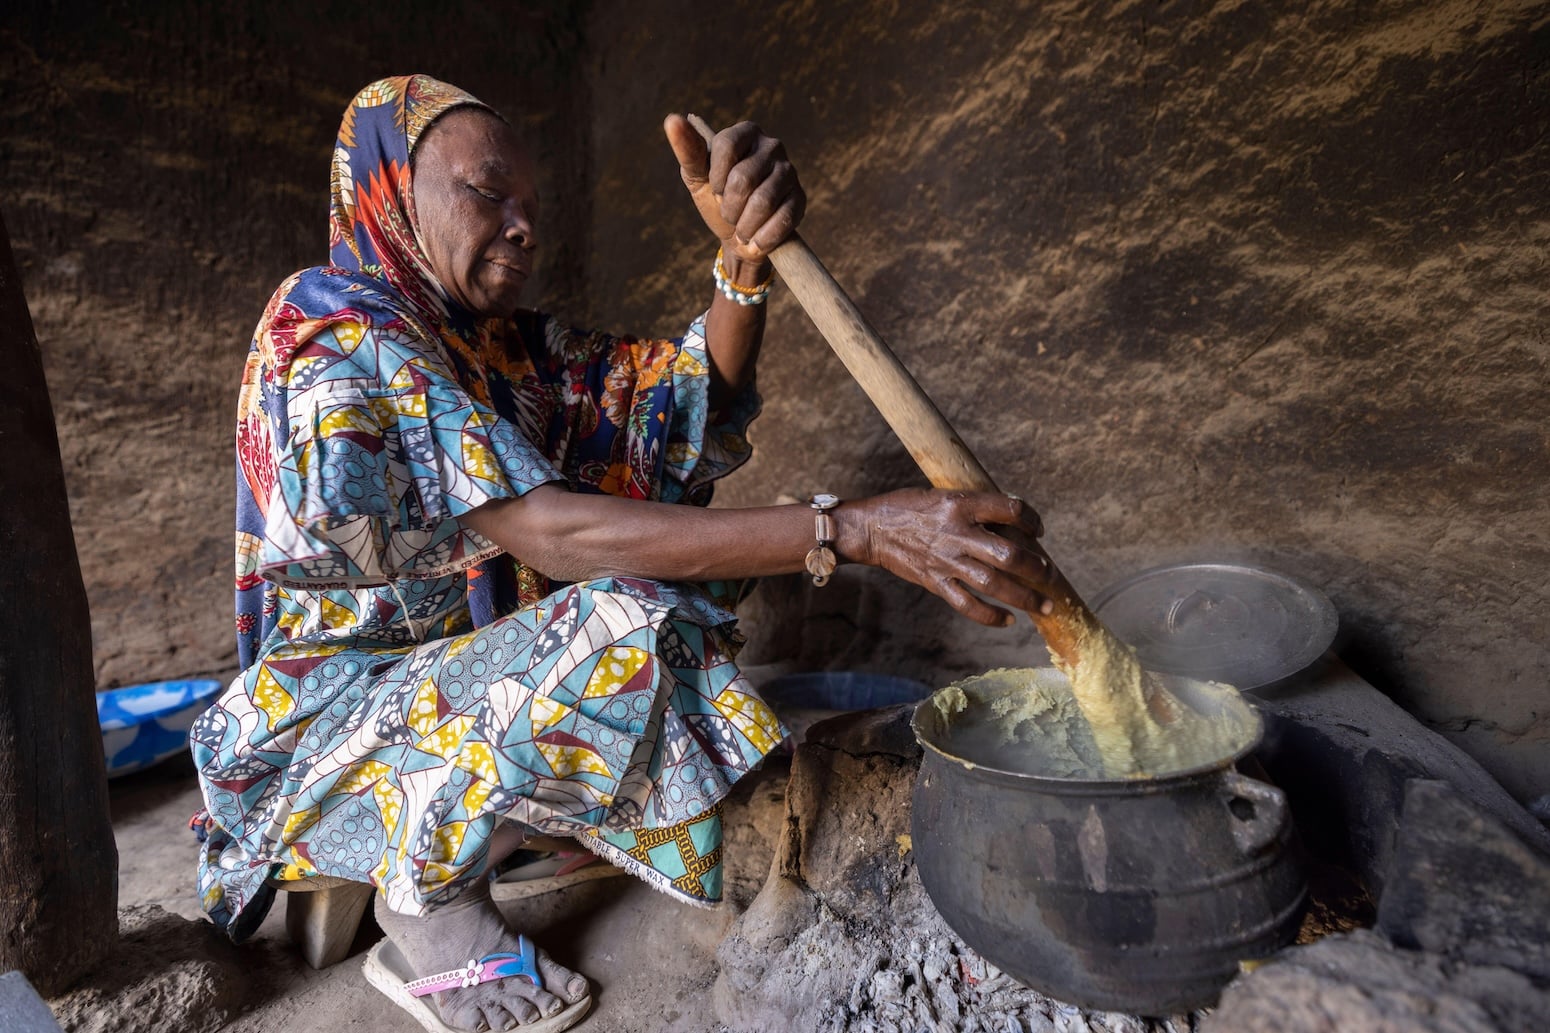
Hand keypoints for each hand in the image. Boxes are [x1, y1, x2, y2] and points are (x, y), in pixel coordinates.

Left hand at [663, 114, 805, 274]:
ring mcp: (790, 171)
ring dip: (745, 225)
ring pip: (763, 202)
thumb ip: (687, 150)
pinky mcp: (801, 198)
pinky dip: (762, 238)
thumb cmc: (717, 200)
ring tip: (741, 229)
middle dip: (729, 206)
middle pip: (744, 178)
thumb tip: (672, 119)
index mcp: (745, 133)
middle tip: (728, 214)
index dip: (716, 177)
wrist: (740, 236)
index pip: (727, 146)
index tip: (715, 190)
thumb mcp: (698, 177)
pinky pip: (782, 220)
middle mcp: (772, 145)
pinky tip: (755, 240)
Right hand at [835, 490, 1055, 626]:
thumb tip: (1011, 525)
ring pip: (994, 584)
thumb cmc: (909, 507)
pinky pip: (968, 605)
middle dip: (1036, 568)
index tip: (1038, 530)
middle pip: (1008, 554)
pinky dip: (991, 616)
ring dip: (1025, 597)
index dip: (1032, 519)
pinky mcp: (936, 582)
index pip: (1010, 509)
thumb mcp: (944, 495)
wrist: (872, 529)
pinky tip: (1009, 620)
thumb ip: (974, 509)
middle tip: (1049, 574)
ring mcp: (946, 561)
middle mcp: (956, 533)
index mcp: (961, 505)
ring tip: (1046, 605)